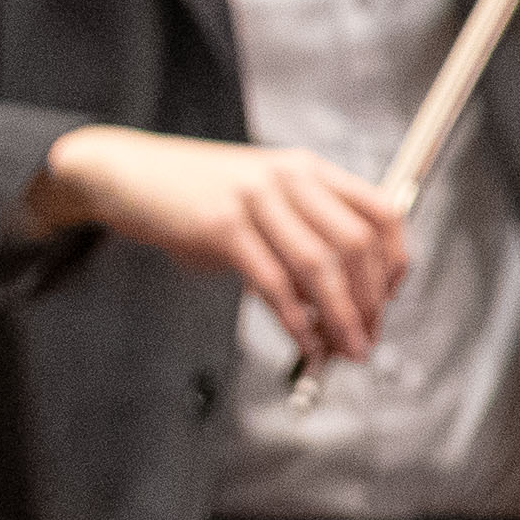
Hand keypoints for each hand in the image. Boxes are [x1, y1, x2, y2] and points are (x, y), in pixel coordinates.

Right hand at [26, 124, 409, 361]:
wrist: (125, 172)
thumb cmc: (197, 195)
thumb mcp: (262, 200)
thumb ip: (302, 238)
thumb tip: (340, 302)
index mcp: (309, 170)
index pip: (381, 212)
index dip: (395, 262)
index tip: (389, 299)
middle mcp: (290, 179)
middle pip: (357, 244)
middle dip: (371, 300)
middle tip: (368, 337)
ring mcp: (256, 200)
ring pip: (320, 265)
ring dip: (341, 317)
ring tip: (346, 349)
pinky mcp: (221, 227)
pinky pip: (273, 281)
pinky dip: (295, 319)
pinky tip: (303, 342)